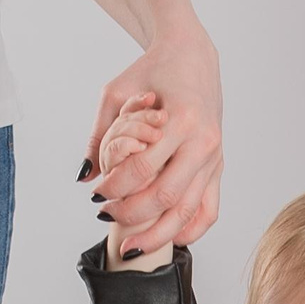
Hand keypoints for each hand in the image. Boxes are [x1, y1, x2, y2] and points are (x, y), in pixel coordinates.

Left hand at [83, 29, 221, 253]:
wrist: (192, 56)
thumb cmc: (152, 71)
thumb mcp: (116, 92)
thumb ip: (98, 135)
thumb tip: (84, 177)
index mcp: (180, 120)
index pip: (141, 169)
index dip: (114, 187)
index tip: (95, 195)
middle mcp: (203, 142)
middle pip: (165, 197)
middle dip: (131, 214)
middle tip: (105, 215)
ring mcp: (215, 158)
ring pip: (188, 211)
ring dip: (157, 234)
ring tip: (131, 246)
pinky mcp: (219, 167)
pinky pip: (209, 210)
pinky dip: (190, 230)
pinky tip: (167, 239)